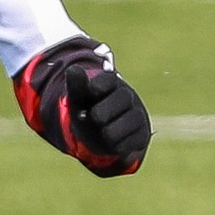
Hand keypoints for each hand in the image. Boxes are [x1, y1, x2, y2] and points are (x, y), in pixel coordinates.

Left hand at [17, 36, 148, 177]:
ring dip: (109, 131)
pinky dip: (117, 145)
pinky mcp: (141, 135)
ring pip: (129, 121)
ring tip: (102, 131)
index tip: (91, 92)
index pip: (109, 79)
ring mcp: (137, 115)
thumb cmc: (87, 111)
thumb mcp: (79, 99)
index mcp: (111, 83)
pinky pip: (132, 141)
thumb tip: (73, 69)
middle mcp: (128, 97)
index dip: (98, 86)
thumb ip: (76, 86)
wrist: (98, 134)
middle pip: (123, 98)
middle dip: (102, 112)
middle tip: (94, 118)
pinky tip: (111, 142)